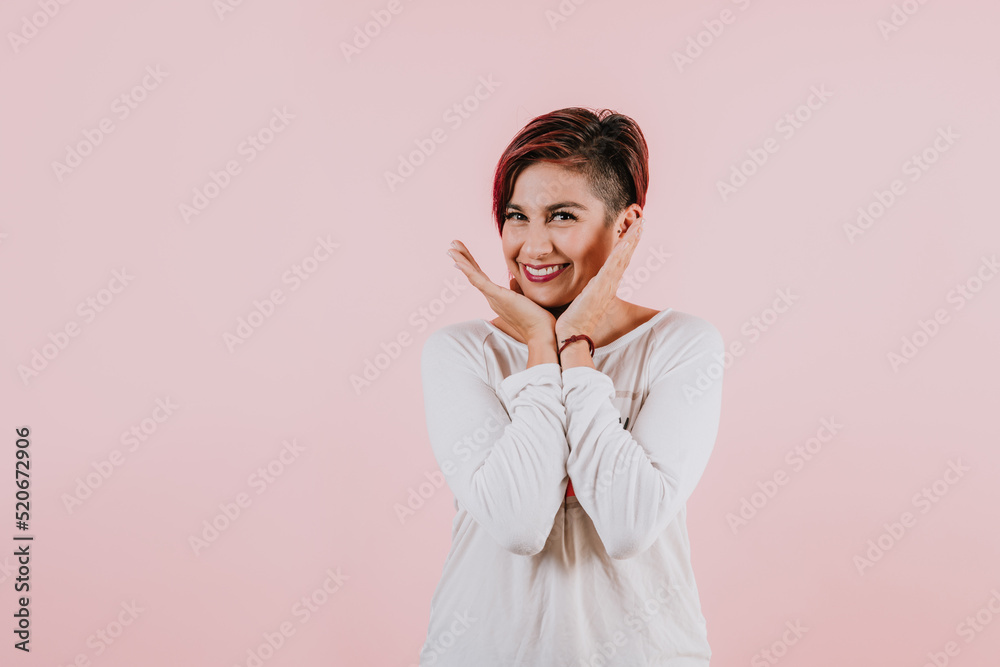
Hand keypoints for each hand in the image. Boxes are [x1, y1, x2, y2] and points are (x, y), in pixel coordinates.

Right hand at [447, 240, 555, 342]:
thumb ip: (516, 289)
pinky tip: (459, 262)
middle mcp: (492, 298)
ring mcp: (494, 298)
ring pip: (473, 276)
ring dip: (462, 260)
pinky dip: (469, 271)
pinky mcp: (499, 297)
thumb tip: (512, 281)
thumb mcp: (525, 299)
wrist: (541, 333)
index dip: (471, 265)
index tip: (462, 254)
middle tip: (452, 245)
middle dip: (463, 258)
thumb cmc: (536, 319)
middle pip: (474, 275)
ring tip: (451, 248)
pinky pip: (480, 282)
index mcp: (497, 297)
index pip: (481, 277)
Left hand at [555, 217, 644, 342]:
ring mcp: (606, 286)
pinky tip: (627, 241)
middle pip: (624, 257)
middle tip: (641, 221)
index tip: (631, 231)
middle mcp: (608, 284)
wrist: (571, 335)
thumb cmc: (571, 320)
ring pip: (622, 258)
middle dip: (633, 238)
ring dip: (631, 241)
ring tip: (639, 224)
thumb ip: (579, 290)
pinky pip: (613, 267)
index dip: (625, 246)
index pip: (617, 262)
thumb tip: (571, 284)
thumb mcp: (577, 300)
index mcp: (603, 286)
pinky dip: (621, 253)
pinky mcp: (601, 288)